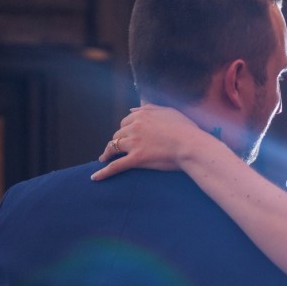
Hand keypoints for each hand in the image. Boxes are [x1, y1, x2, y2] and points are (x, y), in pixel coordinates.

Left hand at [91, 104, 206, 180]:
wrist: (191, 145)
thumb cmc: (185, 129)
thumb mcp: (169, 111)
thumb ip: (150, 108)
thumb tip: (135, 107)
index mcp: (142, 115)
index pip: (125, 121)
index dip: (125, 129)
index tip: (126, 135)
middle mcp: (134, 127)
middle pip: (118, 134)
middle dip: (117, 141)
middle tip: (118, 148)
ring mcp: (134, 143)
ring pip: (113, 147)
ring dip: (107, 153)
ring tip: (104, 159)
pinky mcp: (136, 159)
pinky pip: (115, 166)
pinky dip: (104, 172)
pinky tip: (95, 177)